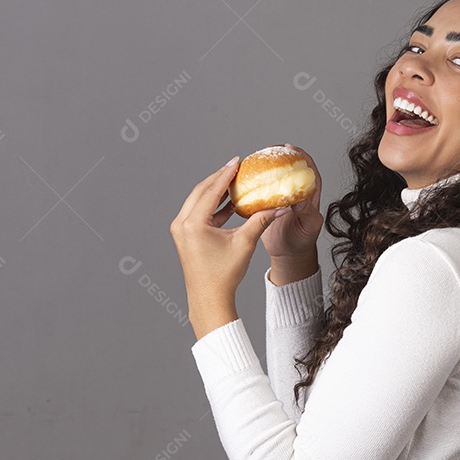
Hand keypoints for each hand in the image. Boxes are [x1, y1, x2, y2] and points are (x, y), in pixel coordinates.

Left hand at [169, 157, 281, 311]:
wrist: (209, 298)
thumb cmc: (224, 274)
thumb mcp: (245, 243)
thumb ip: (260, 221)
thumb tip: (279, 206)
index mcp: (194, 223)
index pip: (211, 190)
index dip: (226, 173)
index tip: (237, 161)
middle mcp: (182, 223)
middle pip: (201, 191)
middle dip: (219, 178)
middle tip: (235, 167)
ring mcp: (181, 230)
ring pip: (198, 200)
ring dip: (215, 191)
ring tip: (233, 181)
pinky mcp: (185, 235)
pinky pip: (198, 212)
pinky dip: (213, 205)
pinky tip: (229, 203)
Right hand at [260, 143, 323, 259]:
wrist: (289, 254)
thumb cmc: (303, 240)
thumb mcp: (309, 226)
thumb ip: (307, 211)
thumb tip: (300, 198)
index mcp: (309, 194)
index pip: (308, 169)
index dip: (301, 156)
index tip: (290, 148)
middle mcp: (295, 192)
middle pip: (289, 167)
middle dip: (280, 155)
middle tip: (268, 148)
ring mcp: (280, 198)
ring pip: (274, 177)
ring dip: (266, 166)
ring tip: (254, 158)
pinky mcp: (267, 206)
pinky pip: (260, 191)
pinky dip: (253, 183)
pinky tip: (244, 178)